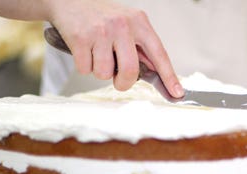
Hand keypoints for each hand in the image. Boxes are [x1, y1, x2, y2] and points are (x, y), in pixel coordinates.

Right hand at [45, 0, 183, 96]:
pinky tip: (84, 50)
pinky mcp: (81, 38)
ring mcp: (101, 31)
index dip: (169, 76)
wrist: (69, 1)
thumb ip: (140, 47)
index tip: (177, 92)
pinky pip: (86, 69)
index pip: (159, 53)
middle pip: (130, 70)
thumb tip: (155, 73)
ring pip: (104, 73)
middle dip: (123, 82)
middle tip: (118, 80)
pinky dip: (84, 65)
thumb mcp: (127, 24)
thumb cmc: (101, 17)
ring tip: (96, 54)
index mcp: (139, 22)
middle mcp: (122, 25)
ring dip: (99, 71)